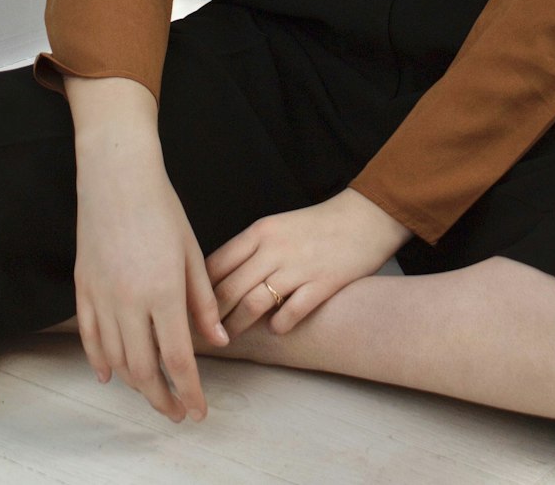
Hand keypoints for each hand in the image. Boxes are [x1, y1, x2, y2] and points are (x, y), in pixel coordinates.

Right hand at [66, 79, 228, 424]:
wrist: (118, 175)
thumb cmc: (161, 208)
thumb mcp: (192, 253)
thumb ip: (203, 302)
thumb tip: (219, 341)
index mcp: (163, 292)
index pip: (178, 359)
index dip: (189, 391)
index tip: (199, 410)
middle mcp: (130, 301)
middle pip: (144, 370)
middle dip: (163, 398)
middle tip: (178, 411)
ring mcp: (102, 296)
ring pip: (117, 359)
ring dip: (135, 383)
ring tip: (153, 391)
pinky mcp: (84, 287)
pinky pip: (90, 337)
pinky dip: (100, 360)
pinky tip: (111, 374)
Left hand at [205, 188, 410, 339]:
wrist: (365, 217)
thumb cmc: (317, 225)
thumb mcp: (278, 227)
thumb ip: (250, 250)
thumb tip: (218, 280)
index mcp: (260, 232)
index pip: (216, 264)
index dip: (199, 290)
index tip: (188, 307)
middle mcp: (274, 249)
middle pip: (229, 288)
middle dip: (211, 316)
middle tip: (201, 333)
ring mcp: (298, 268)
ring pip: (252, 304)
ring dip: (237, 325)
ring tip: (228, 337)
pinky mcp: (321, 285)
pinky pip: (289, 314)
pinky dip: (278, 325)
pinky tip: (276, 329)